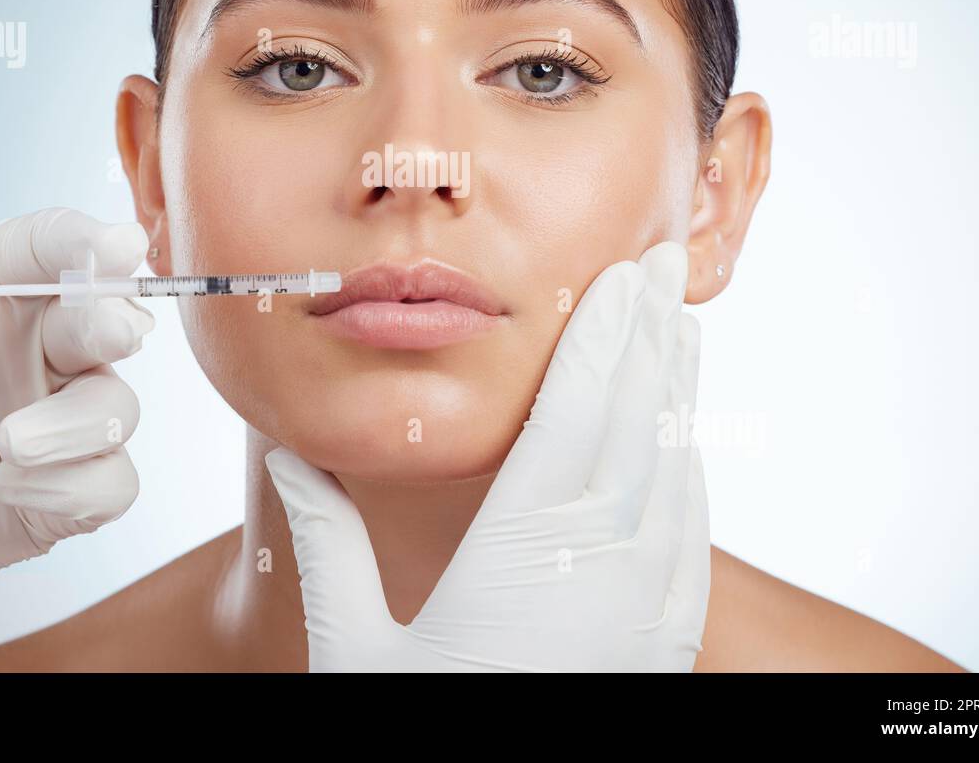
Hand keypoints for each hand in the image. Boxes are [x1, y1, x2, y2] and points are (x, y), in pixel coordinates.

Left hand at [0, 207, 153, 671]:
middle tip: (111, 334)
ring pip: (117, 407)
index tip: (116, 248)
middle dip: (115, 324)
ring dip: (78, 424)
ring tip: (9, 444)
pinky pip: (111, 483)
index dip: (89, 242)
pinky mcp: (62, 491)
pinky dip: (74, 487)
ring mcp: (55, 422)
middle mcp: (33, 351)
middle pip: (107, 321)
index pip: (49, 250)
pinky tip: (6, 487)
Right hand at [265, 241, 708, 671]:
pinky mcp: (666, 638)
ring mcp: (645, 605)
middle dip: (653, 333)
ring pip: (674, 469)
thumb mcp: (357, 646)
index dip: (601, 335)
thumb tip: (286, 452)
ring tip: (681, 326)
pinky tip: (684, 438)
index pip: (573, 414)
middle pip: (637, 423)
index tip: (623, 273)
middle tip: (668, 262)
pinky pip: (693, 532)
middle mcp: (598, 570)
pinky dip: (691, 467)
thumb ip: (326, 541)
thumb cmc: (418, 728)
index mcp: (519, 556)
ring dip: (677, 390)